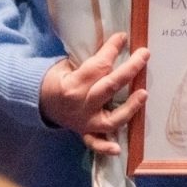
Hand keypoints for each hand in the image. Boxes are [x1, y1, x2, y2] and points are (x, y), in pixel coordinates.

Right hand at [38, 32, 147, 156]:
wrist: (41, 102)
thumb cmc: (59, 79)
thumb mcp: (68, 65)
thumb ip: (92, 60)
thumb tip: (118, 41)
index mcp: (73, 84)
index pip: (98, 66)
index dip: (112, 49)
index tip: (123, 36)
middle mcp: (81, 105)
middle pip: (109, 87)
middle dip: (129, 69)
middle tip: (144, 54)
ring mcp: (84, 122)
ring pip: (110, 118)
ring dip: (129, 108)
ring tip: (144, 93)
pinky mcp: (86, 133)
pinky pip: (96, 143)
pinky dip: (105, 147)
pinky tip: (117, 149)